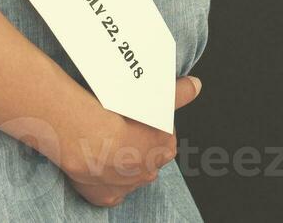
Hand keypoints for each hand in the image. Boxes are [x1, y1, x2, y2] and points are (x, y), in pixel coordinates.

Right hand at [59, 75, 203, 207]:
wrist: (87, 139)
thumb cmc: (118, 119)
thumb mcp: (154, 100)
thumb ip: (178, 94)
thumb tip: (195, 86)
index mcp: (164, 150)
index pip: (164, 137)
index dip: (151, 126)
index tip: (140, 118)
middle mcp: (149, 172)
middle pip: (146, 156)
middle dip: (136, 145)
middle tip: (121, 129)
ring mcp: (128, 186)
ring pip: (128, 173)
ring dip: (120, 161)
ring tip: (106, 143)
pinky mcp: (107, 196)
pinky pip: (110, 190)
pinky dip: (105, 180)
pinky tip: (99, 164)